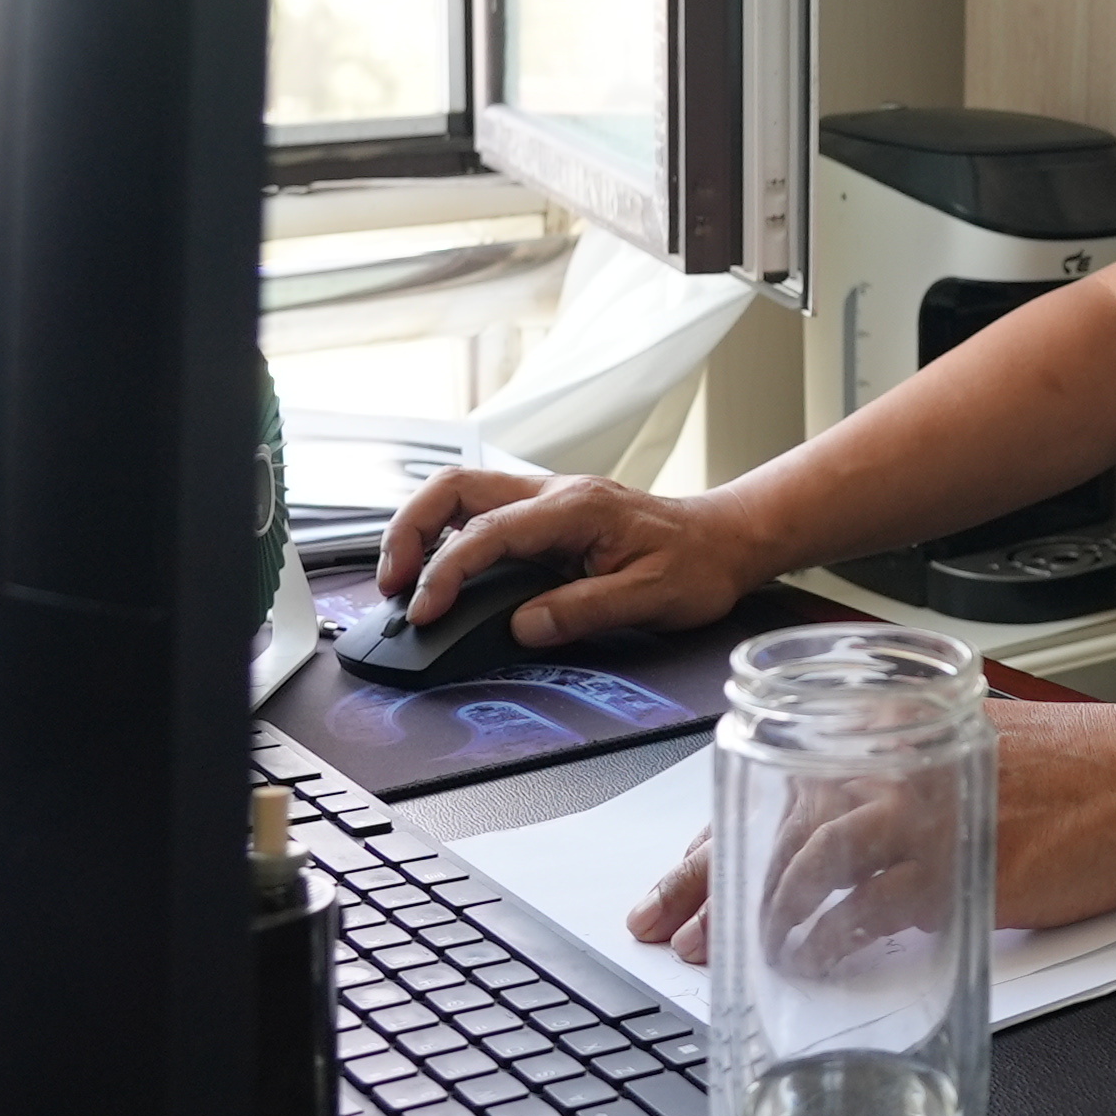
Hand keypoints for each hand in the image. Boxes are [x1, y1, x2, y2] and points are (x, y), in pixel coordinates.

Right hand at [375, 466, 778, 647]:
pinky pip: (480, 513)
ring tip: (402, 583)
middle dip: (409, 531)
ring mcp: (546, 500)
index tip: (424, 613)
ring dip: (421, 530)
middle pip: (454, 488)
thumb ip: (584, 611)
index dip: (447, 573)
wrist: (724, 541)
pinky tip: (439, 573)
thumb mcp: (650, 598)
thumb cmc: (696, 566)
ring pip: (460, 494)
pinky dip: (446, 537)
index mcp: (574, 509)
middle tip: (391, 587)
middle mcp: (552, 493)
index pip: (488, 532)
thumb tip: (522, 627)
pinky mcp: (544, 515)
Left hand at [625, 700, 1115, 963]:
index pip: (780, 781)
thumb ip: (901, 778)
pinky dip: (830, 940)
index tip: (681, 875)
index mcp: (896, 732)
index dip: (719, 833)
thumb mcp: (970, 746)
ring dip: (758, 912)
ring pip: (812, 863)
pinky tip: (806, 961)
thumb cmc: (1078, 769)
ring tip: (724, 950)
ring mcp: (929, 816)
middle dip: (706, 878)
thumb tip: (837, 835)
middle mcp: (901, 766)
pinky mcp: (963, 868)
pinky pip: (874, 910)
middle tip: (664, 923)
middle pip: (778, 822)